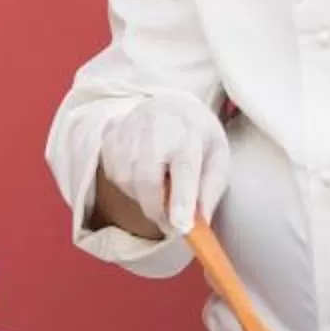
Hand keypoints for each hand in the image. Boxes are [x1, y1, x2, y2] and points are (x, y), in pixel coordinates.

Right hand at [97, 93, 231, 240]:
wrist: (170, 104)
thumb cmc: (197, 136)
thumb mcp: (218, 156)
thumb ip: (211, 188)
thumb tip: (201, 222)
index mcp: (189, 134)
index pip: (184, 169)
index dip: (181, 200)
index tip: (181, 227)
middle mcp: (156, 129)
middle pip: (147, 179)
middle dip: (157, 210)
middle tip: (170, 225)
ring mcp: (129, 130)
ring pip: (127, 180)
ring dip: (143, 197)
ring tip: (159, 189)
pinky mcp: (111, 136)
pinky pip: (113, 174)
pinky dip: (128, 185)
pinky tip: (142, 175)